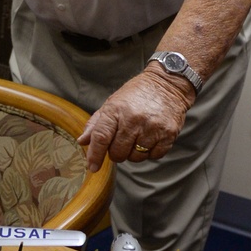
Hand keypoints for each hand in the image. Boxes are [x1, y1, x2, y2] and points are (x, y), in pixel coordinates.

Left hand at [77, 68, 194, 170]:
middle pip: (118, 152)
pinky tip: (150, 138)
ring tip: (137, 137)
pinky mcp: (168, 133)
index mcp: (116, 110)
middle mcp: (134, 119)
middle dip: (116, 153)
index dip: (95, 155)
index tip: (92, 167)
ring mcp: (152, 127)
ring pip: (136, 157)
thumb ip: (96, 124)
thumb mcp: (112, 104)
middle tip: (121, 142)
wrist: (167, 83)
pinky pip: (154, 156)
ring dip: (133, 153)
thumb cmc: (136, 95)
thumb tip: (82, 141)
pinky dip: (150, 152)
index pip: (101, 138)